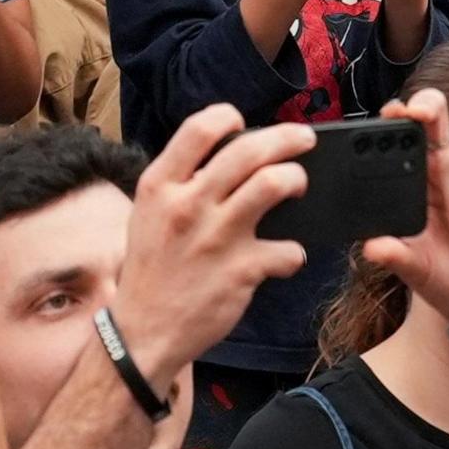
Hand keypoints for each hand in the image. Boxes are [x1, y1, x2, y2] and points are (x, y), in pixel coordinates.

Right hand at [107, 105, 316, 382]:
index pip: (199, 129)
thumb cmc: (152, 268)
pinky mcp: (242, 271)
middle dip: (287, 138)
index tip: (243, 122)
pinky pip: (287, 250)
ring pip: (274, 184)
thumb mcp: (149, 214)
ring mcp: (216, 238)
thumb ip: (181, 182)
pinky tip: (286, 256)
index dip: (228, 117)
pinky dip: (293, 253)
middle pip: (249, 150)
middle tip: (304, 139)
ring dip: (296, 179)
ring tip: (298, 185)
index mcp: (160, 186)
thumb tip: (226, 154)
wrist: (144, 332)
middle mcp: (188, 205)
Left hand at [360, 87, 448, 337]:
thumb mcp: (417, 270)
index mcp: (415, 184)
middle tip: (417, 115)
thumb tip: (372, 247)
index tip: (390, 114)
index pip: (404, 140)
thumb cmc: (447, 278)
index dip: (398, 119)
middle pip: (435, 120)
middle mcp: (443, 172)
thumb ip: (396, 256)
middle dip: (427, 108)